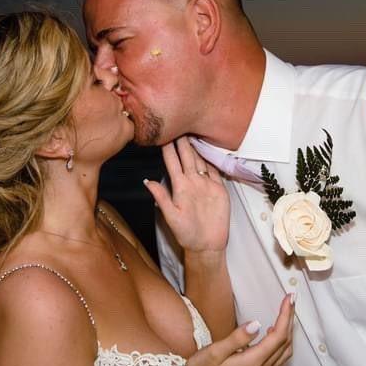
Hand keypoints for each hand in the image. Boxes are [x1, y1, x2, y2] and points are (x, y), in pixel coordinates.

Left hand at [144, 136, 229, 253]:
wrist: (207, 245)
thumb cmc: (186, 233)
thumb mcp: (171, 217)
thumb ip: (162, 198)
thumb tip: (147, 181)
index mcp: (179, 187)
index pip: (172, 162)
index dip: (168, 148)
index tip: (163, 131)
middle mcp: (191, 182)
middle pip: (187, 156)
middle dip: (183, 140)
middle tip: (180, 120)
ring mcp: (205, 184)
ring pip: (200, 160)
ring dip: (197, 146)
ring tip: (193, 129)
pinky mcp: (218, 189)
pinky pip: (215, 170)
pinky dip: (213, 158)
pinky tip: (210, 146)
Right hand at [178, 293, 294, 365]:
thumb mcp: (215, 351)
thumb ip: (237, 338)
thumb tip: (256, 324)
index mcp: (252, 362)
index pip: (278, 336)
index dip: (285, 315)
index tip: (289, 298)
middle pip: (285, 342)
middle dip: (290, 319)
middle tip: (291, 300)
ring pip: (284, 351)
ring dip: (288, 331)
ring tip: (286, 313)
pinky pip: (277, 357)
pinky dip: (281, 342)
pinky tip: (272, 332)